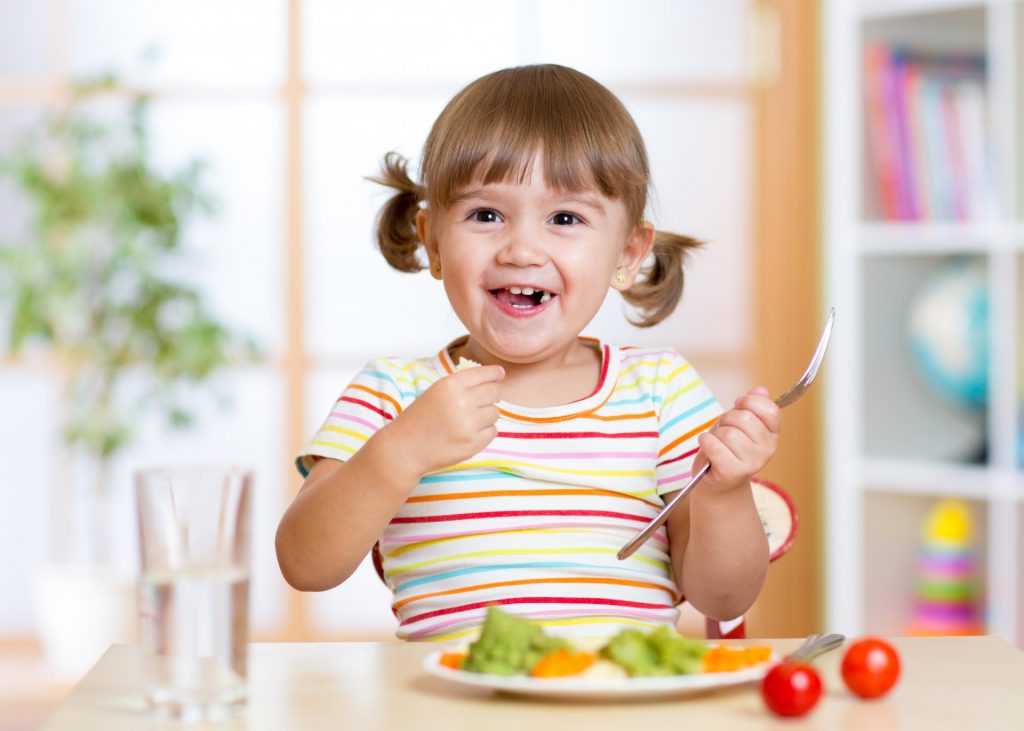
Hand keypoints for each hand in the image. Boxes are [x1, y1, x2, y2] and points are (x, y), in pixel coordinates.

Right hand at [385, 364, 503, 477]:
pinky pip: (493, 431)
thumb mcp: (435, 392)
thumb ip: (461, 385)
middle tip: (483, 400)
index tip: (500, 374)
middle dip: (492, 394)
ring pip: (495, 412)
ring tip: (469, 420)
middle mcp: (461, 402)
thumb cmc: (419, 419)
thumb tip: (493, 379)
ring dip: (487, 414)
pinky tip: (469, 432)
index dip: (494, 373)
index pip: (483, 374)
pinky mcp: (473, 444)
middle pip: (494, 392)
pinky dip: (485, 431)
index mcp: (450, 385)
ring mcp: (469, 424)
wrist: (404, 448)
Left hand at [692, 386, 780, 493]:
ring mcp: (752, 463)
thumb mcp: (739, 422)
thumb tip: (761, 390)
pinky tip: (708, 448)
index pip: (770, 409)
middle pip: (744, 418)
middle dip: (727, 419)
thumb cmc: (727, 447)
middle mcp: (768, 449)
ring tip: (717, 443)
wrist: (717, 482)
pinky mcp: (733, 472)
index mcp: (772, 434)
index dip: (750, 401)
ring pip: (728, 433)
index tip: (739, 405)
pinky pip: (714, 446)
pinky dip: (705, 443)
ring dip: (715, 434)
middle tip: (724, 431)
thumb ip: (750, 406)